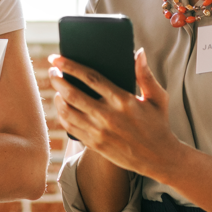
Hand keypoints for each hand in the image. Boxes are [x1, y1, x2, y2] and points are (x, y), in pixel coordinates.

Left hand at [48, 48, 179, 179]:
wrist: (159, 158)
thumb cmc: (158, 124)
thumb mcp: (157, 98)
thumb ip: (145, 75)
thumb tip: (138, 52)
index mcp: (123, 100)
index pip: (90, 78)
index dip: (70, 66)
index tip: (57, 58)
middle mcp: (108, 116)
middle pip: (73, 94)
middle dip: (57, 79)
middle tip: (52, 70)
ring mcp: (99, 132)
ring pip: (67, 111)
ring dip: (57, 97)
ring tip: (56, 88)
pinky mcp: (94, 144)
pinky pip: (70, 127)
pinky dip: (62, 115)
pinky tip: (62, 107)